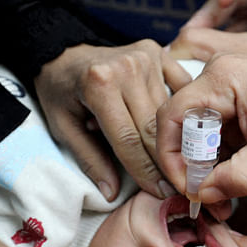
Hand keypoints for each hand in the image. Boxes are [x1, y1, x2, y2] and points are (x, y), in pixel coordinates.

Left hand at [34, 41, 191, 199]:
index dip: (144, 171)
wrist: (62, 53)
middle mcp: (127, 68)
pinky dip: (184, 110)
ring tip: (181, 165)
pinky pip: (180, 87)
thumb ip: (89, 159)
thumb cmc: (59, 92)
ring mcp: (145, 57)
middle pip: (154, 128)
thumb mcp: (63, 128)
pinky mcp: (156, 52)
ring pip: (168, 112)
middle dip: (164, 163)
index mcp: (99, 86)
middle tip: (175, 188)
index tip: (159, 193)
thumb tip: (112, 193)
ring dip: (174, 140)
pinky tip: (187, 132)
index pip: (129, 140)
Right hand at [157, 53, 246, 214]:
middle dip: (188, 166)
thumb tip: (204, 195)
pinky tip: (229, 181)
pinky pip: (210, 134)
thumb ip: (241, 176)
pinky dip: (216, 160)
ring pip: (193, 134)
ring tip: (221, 196)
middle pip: (178, 127)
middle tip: (205, 197)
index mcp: (220, 78)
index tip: (188, 188)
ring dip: (203, 167)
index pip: (170, 118)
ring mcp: (221, 88)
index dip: (170, 157)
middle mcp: (214, 76)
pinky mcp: (230, 102)